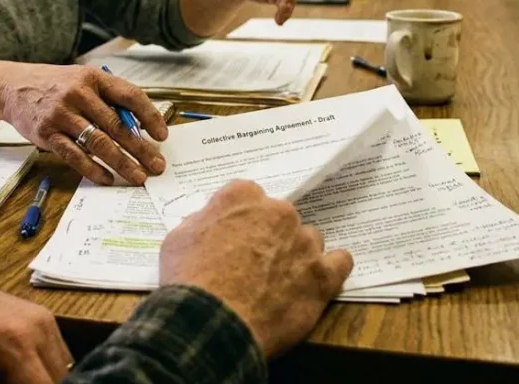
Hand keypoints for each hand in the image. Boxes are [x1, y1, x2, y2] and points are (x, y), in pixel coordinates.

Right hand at [0, 63, 166, 185]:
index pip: (130, 96)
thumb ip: (108, 99)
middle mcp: (78, 94)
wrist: (14, 87)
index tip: (162, 135)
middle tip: (157, 165)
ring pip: (99, 143)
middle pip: (117, 125)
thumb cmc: (57, 86)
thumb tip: (139, 128)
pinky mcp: (47, 134)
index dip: (150, 116)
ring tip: (138, 176)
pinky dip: (93, 169)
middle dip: (141, 148)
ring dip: (122, 162)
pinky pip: (75, 155)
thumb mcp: (84, 81)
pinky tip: (107, 178)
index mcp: (94, 78)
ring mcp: (61, 114)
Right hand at [159, 180, 352, 357]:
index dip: (241, 218)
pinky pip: (341, 262)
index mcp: (243, 196)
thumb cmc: (189, 281)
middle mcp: (279, 212)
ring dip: (297, 254)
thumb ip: (201, 222)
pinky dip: (331, 268)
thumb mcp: (177, 240)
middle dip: (270, 235)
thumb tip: (210, 224)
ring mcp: (304, 243)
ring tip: (279, 280)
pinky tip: (316, 279)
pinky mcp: (322, 276)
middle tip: (253, 262)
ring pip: (309, 239)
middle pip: (281, 217)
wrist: (211, 323)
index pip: (249, 196)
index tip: (235, 236)